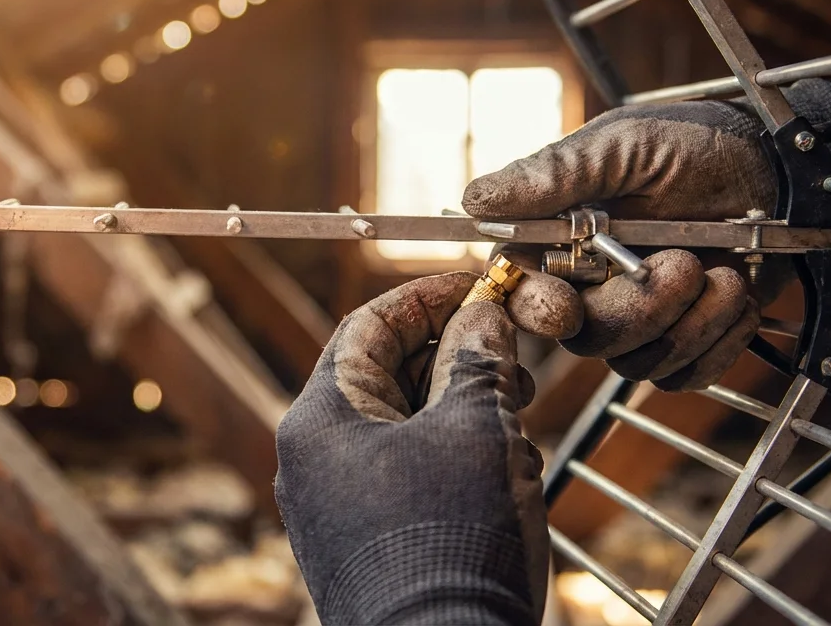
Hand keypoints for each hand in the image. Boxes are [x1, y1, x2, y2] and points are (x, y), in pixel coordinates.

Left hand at [276, 273, 548, 624]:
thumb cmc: (453, 543)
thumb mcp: (478, 429)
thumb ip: (477, 359)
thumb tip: (481, 316)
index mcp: (319, 420)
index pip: (367, 327)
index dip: (427, 298)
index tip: (477, 286)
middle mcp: (312, 461)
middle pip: (383, 376)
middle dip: (454, 358)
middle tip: (512, 354)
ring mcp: (333, 508)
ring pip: (401, 428)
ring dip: (463, 410)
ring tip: (518, 418)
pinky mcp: (362, 544)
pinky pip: (405, 476)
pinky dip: (453, 458)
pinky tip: (505, 472)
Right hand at [462, 92, 788, 390]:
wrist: (781, 168)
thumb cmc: (698, 143)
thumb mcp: (625, 145)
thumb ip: (555, 174)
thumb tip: (476, 198)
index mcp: (561, 239)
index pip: (521, 292)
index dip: (535, 309)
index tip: (564, 307)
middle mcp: (593, 285)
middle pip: (585, 338)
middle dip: (640, 309)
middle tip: (686, 262)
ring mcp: (641, 318)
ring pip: (637, 362)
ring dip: (689, 322)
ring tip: (725, 272)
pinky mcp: (688, 341)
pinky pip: (686, 375)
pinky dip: (718, 340)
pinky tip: (736, 294)